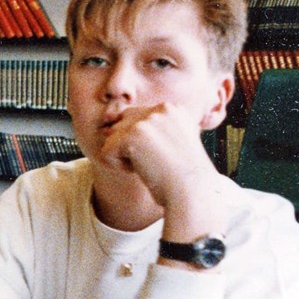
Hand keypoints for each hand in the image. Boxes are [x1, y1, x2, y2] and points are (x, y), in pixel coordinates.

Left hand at [98, 102, 224, 246]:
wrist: (191, 190)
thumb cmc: (180, 172)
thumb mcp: (170, 139)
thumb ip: (147, 126)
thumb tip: (108, 120)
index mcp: (172, 108)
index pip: (137, 117)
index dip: (143, 142)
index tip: (164, 154)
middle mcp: (160, 109)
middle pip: (123, 124)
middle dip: (130, 146)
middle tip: (155, 160)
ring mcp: (146, 121)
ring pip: (113, 137)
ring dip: (125, 156)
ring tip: (149, 164)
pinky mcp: (131, 136)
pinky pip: (106, 151)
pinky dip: (118, 166)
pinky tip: (141, 169)